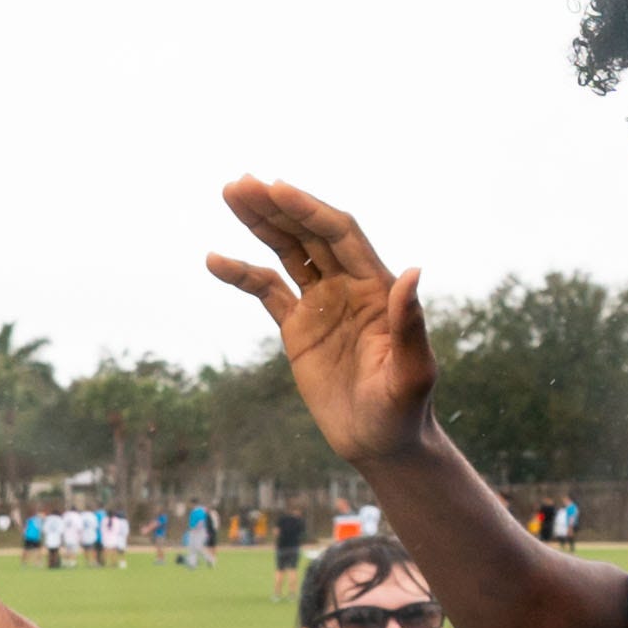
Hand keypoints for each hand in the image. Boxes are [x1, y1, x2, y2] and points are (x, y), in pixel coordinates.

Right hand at [209, 178, 437, 467]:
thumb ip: (410, 325)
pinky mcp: (298, 328)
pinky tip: (215, 259)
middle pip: (309, 233)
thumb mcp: (413, 373)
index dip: (309, 210)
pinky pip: (266, 292)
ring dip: (260, 223)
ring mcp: (321, 304)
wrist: (382, 444)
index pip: (340, 235)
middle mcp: (348, 286)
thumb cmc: (405, 411)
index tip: (277, 189)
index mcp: (377, 287)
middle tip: (241, 182)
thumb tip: (412, 273)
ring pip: (286, 252)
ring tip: (230, 193)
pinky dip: (241, 274)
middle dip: (277, 207)